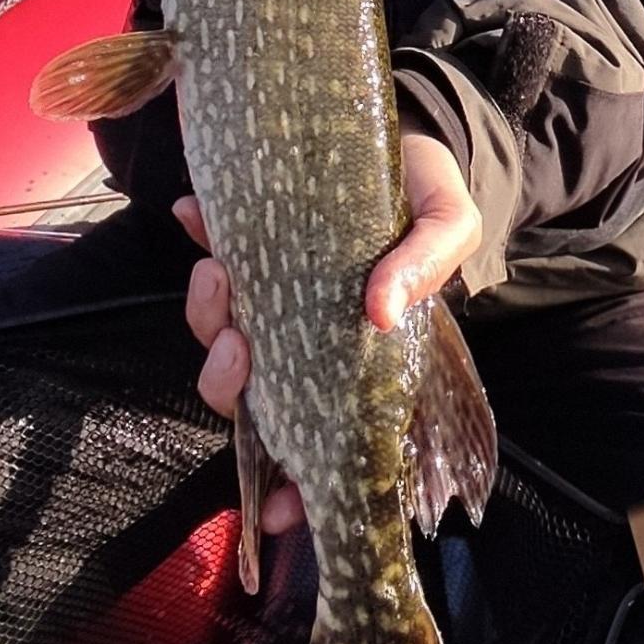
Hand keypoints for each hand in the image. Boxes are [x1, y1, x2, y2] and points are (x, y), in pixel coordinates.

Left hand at [178, 134, 482, 529]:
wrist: (405, 128)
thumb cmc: (432, 195)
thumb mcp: (449, 223)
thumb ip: (427, 264)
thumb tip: (379, 310)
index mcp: (359, 354)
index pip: (322, 437)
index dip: (293, 488)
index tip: (273, 515)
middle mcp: (306, 335)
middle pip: (248, 393)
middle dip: (228, 381)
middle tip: (241, 344)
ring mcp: (271, 292)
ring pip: (219, 334)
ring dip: (207, 313)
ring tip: (219, 268)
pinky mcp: (249, 239)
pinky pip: (209, 250)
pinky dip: (197, 234)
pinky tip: (194, 212)